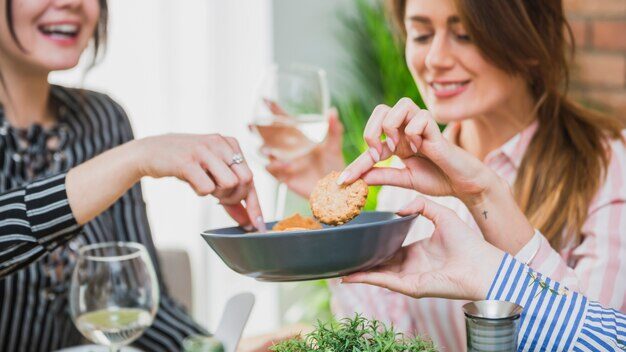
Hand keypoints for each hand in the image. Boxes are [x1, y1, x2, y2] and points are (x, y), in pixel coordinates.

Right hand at [133, 134, 264, 230]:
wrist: (150, 152)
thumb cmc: (184, 164)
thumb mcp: (211, 173)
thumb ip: (230, 194)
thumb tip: (247, 220)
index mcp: (230, 143)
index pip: (251, 177)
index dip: (254, 204)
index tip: (256, 225)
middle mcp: (220, 143)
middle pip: (245, 181)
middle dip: (235, 198)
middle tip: (219, 199)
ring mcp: (204, 150)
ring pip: (230, 184)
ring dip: (218, 194)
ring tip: (204, 186)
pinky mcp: (188, 161)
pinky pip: (207, 188)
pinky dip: (200, 192)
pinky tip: (192, 182)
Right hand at [265, 108, 344, 197]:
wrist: (335, 187)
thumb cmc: (333, 164)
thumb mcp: (334, 146)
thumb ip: (333, 129)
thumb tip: (332, 110)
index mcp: (298, 138)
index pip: (283, 121)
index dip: (274, 110)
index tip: (266, 100)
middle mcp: (288, 149)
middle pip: (268, 136)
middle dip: (258, 129)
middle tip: (251, 124)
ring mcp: (284, 162)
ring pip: (267, 154)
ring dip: (265, 150)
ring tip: (268, 150)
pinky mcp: (285, 177)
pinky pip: (274, 172)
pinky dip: (278, 167)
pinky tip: (288, 165)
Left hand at [339, 98, 495, 203]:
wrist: (462, 184)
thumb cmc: (437, 179)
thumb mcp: (404, 179)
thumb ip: (383, 176)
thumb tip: (359, 179)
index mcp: (397, 140)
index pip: (371, 142)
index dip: (356, 163)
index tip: (343, 181)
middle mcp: (407, 129)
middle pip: (380, 109)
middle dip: (371, 131)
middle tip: (378, 154)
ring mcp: (421, 126)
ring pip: (400, 105)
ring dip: (392, 126)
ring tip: (398, 147)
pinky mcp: (436, 129)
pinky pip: (420, 117)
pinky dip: (414, 133)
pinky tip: (421, 148)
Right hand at [342, 196, 503, 300]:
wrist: (482, 264)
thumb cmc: (467, 242)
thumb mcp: (441, 214)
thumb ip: (421, 205)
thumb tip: (399, 208)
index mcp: (417, 250)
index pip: (390, 248)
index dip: (374, 243)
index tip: (359, 236)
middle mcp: (411, 265)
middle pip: (380, 263)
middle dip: (362, 260)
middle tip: (342, 252)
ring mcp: (409, 277)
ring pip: (377, 274)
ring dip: (358, 271)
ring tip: (338, 267)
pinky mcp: (410, 286)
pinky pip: (383, 281)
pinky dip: (365, 279)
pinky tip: (350, 275)